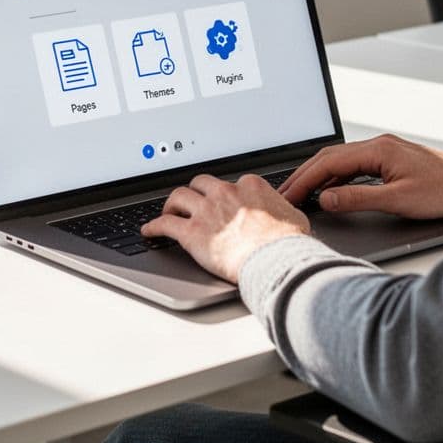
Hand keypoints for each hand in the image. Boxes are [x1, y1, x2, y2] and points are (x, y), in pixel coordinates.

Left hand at [141, 174, 309, 283]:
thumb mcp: (293, 216)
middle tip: (191, 202)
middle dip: (195, 192)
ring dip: (171, 204)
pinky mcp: (192, 233)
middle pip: (201, 183)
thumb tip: (285, 214)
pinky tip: (149, 231)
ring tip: (168, 212)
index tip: (222, 202)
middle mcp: (225, 193)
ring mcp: (207, 211)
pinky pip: (165, 224)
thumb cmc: (288, 243)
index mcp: (249, 186)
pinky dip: (154, 226)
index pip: (231, 183)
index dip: (224, 194)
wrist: (276, 259)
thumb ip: (282, 209)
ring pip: (179, 196)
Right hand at [278, 134, 442, 218]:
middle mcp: (378, 145)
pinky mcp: (389, 160)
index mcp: (378, 150)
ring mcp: (384, 151)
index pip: (329, 163)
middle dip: (304, 176)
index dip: (305, 180)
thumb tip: (327, 200)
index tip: (289, 195)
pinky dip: (336, 178)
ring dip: (319, 177)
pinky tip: (330, 192)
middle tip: (285, 195)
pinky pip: (353, 166)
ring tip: (300, 194)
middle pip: (330, 158)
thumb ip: (358, 199)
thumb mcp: (398, 200)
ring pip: (340, 161)